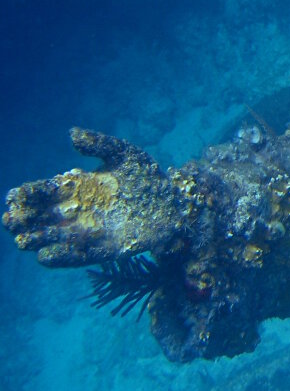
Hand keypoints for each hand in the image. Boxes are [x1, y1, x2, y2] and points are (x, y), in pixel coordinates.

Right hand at [3, 128, 179, 265]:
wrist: (173, 202)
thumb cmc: (146, 176)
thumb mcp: (124, 153)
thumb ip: (99, 143)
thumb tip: (71, 134)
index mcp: (75, 187)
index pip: (41, 192)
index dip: (25, 195)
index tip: (14, 197)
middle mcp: (75, 211)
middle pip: (38, 218)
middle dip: (21, 219)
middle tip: (13, 218)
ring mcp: (86, 231)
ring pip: (49, 239)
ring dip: (34, 239)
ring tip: (24, 238)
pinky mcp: (101, 249)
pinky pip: (74, 256)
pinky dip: (59, 256)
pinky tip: (45, 254)